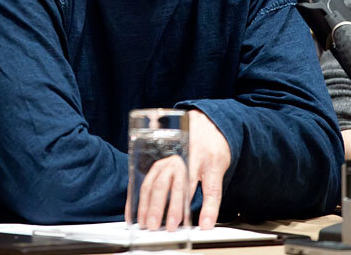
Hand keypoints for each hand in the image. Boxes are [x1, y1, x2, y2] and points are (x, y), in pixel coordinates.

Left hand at [124, 109, 230, 231]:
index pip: (149, 182)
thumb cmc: (190, 144)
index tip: (136, 220)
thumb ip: (161, 175)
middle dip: (156, 206)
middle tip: (151, 225)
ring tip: (172, 226)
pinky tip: (205, 222)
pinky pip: (212, 190)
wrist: (212, 123)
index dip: (141, 203)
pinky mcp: (214, 166)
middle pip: (163, 184)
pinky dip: (209, 209)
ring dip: (177, 208)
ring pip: (184, 187)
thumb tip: (144, 203)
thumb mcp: (172, 157)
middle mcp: (178, 159)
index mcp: (165, 160)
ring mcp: (196, 161)